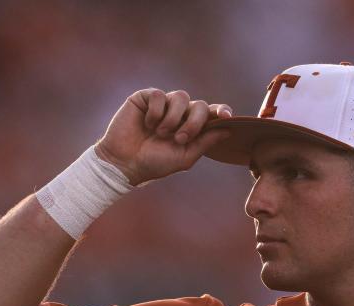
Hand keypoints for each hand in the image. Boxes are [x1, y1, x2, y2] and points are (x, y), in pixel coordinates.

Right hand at [95, 89, 232, 184]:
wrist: (124, 163)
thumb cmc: (154, 163)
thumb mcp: (184, 156)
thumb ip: (205, 142)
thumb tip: (229, 129)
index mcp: (191, 127)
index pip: (211, 113)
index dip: (221, 111)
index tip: (226, 117)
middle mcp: (179, 113)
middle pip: (199, 105)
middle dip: (194, 122)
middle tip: (180, 138)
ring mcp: (163, 104)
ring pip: (181, 96)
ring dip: (173, 118)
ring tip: (161, 133)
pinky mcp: (145, 98)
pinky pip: (159, 95)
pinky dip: (156, 112)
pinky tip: (147, 124)